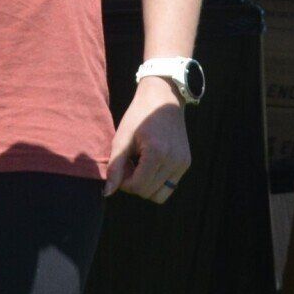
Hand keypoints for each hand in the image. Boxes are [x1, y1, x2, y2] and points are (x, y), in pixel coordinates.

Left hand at [106, 75, 191, 201]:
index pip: (137, 187)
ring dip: (146, 186)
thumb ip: (115, 167)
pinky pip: (170, 186)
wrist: (163, 98)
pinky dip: (157, 181)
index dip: (124, 183)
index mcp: (157, 153)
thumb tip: (107, 193)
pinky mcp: (186, 163)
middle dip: (134, 184)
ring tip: (140, 166)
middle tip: (129, 164)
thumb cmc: (139, 115)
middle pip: (148, 193)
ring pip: (160, 195)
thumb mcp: (122, 138)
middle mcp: (174, 161)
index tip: (121, 167)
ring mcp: (183, 163)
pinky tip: (150, 164)